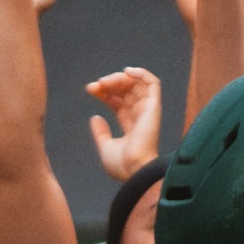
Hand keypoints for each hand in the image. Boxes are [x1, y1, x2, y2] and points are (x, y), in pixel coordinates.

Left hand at [87, 67, 162, 181]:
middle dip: (108, 83)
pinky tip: (126, 72)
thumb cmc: (122, 165)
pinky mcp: (153, 106)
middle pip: (125, 90)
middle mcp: (139, 115)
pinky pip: (153, 83)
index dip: (104, 92)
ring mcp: (147, 110)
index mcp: (130, 123)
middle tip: (94, 86)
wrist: (132, 170)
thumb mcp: (106, 147)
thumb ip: (101, 132)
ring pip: (136, 83)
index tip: (90, 90)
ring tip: (105, 82)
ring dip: (119, 78)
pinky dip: (141, 73)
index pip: (118, 100)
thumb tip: (95, 118)